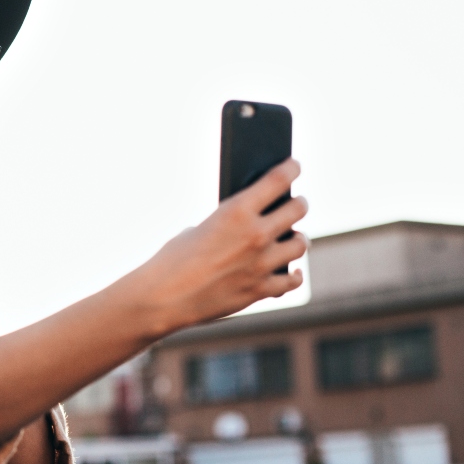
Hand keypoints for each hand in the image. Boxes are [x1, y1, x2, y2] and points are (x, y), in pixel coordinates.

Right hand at [130, 158, 308, 335]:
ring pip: (300, 244)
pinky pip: (292, 280)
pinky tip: (292, 270)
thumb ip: (229, 225)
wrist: (163, 297)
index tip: (295, 166)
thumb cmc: (172, 260)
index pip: (277, 180)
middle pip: (298, 210)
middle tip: (296, 203)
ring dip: (297, 238)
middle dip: (298, 203)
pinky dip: (294, 274)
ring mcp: (261, 264)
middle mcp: (255, 235)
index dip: (291, 168)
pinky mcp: (260, 290)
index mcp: (235, 212)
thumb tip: (250, 226)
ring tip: (292, 237)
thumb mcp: (199, 229)